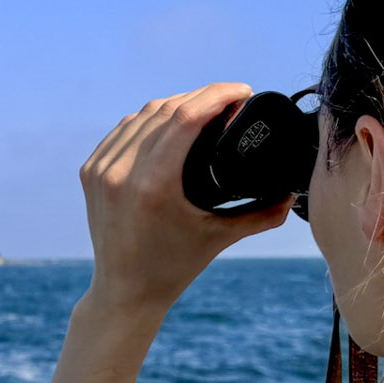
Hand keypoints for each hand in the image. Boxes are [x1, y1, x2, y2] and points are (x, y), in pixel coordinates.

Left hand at [78, 83, 293, 315]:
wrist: (125, 291)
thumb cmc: (174, 267)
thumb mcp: (220, 238)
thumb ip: (261, 215)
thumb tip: (292, 195)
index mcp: (153, 185)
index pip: (186, 117)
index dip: (217, 95)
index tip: (242, 91)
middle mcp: (122, 172)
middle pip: (165, 109)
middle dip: (202, 96)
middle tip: (230, 98)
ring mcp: (101, 170)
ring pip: (142, 115)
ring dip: (175, 102)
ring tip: (204, 105)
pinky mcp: (91, 172)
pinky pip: (122, 130)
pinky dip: (148, 118)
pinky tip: (167, 117)